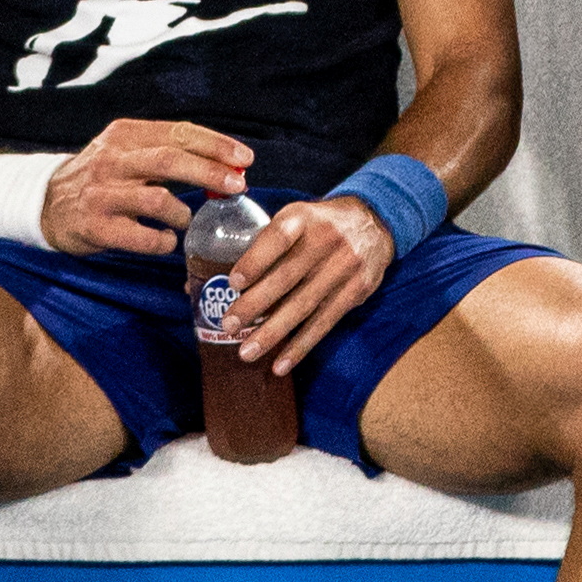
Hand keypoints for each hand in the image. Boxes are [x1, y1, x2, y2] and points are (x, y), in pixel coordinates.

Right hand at [37, 119, 250, 257]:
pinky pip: (140, 236)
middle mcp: (112, 160)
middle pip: (170, 160)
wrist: (45, 203)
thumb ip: (168, 152)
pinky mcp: (94, 226)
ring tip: (186, 220)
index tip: (245, 158)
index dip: (215, 145)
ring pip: (156, 199)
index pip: (178, 133)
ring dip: (182, 213)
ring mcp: (101, 194)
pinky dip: (161, 241)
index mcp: (125, 135)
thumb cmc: (102, 177)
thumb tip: (228, 164)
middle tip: (238, 185)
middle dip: (210, 172)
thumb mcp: (126, 150)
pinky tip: (165, 241)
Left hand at [219, 196, 397, 378]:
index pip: (278, 237)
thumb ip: (261, 245)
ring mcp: (343, 267)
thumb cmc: (318, 225)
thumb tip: (206, 281)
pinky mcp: (356, 291)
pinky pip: (324, 323)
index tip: (233, 282)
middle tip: (228, 324)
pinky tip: (280, 364)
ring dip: (273, 332)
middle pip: (287, 277)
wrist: (375, 221)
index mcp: (303, 217)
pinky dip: (301, 346)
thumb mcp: (295, 217)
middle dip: (255, 304)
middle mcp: (325, 240)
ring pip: (303, 305)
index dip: (256, 260)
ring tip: (246, 352)